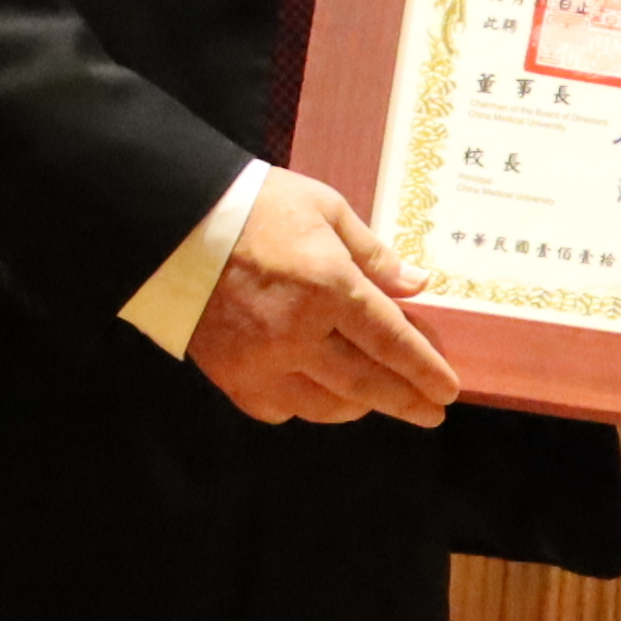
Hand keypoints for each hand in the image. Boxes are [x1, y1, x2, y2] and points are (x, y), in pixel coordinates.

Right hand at [187, 169, 462, 426]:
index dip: (424, 369)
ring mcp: (262, 361)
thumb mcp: (326, 210)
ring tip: (377, 402)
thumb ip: (374, 254)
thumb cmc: (257, 205)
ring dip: (358, 407)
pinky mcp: (229, 374)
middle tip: (431, 415)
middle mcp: (299, 333)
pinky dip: (303, 408)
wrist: (172, 222)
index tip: (447, 391)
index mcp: (329, 288)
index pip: (391, 342)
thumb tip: (418, 285)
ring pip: (323, 405)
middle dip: (404, 402)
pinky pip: (276, 408)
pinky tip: (316, 396)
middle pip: (366, 383)